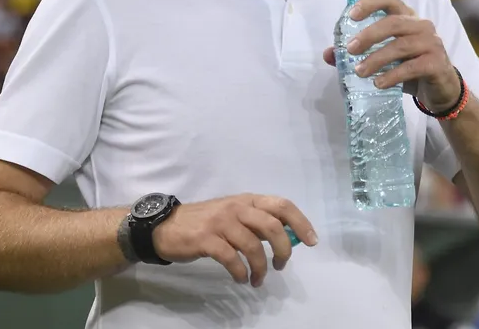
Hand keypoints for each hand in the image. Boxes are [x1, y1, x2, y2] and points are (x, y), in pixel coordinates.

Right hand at [152, 194, 316, 286]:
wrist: (166, 226)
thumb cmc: (205, 221)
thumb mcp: (235, 214)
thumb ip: (258, 222)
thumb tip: (287, 238)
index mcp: (248, 200)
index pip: (283, 205)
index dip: (301, 222)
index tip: (312, 241)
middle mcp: (237, 207)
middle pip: (273, 226)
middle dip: (284, 250)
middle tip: (281, 265)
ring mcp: (221, 222)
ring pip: (253, 246)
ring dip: (261, 267)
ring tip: (258, 279)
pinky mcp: (206, 239)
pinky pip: (232, 258)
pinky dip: (241, 272)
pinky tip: (241, 278)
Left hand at [322, 0, 460, 111]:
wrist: (441, 90)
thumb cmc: (411, 68)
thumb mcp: (385, 59)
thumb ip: (359, 53)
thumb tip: (328, 54)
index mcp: (408, 18)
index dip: (370, 3)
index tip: (351, 15)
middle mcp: (422, 25)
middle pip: (392, 22)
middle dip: (368, 35)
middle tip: (350, 50)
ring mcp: (431, 43)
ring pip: (400, 46)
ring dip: (376, 59)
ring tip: (359, 72)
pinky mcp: (437, 63)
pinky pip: (412, 67)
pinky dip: (392, 75)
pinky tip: (378, 83)